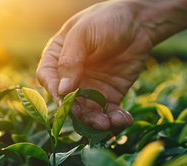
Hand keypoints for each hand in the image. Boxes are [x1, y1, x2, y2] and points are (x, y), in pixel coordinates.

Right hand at [36, 0, 153, 129]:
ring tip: (107, 124)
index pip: (48, 78)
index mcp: (57, 58)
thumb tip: (63, 90)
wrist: (139, 22)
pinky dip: (115, 119)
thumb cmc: (106, 20)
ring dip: (96, 121)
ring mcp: (90, 88)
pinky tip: (124, 119)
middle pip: (67, 101)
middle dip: (77, 112)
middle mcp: (71, 77)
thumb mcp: (84, 34)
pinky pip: (109, 112)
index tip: (65, 97)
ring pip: (87, 112)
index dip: (54, 90)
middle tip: (89, 116)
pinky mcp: (110, 95)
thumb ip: (70, 60)